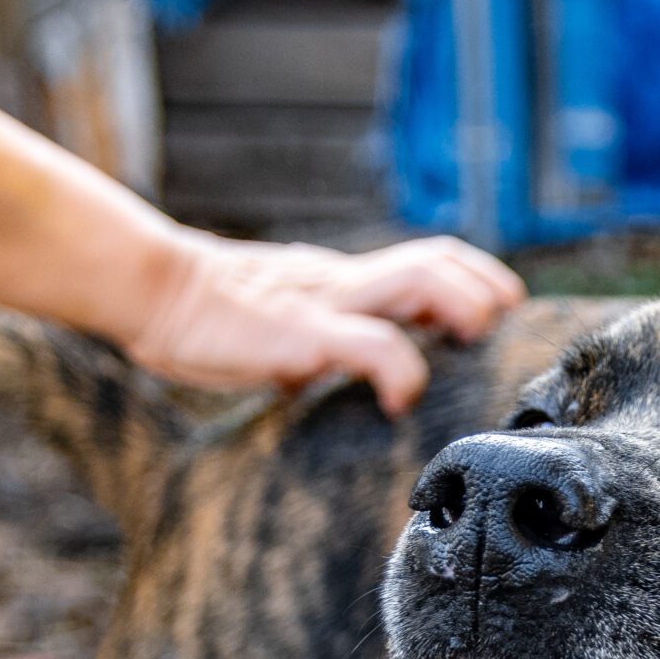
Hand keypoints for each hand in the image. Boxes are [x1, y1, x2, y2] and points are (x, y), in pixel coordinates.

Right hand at [125, 233, 525, 413]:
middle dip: (485, 289)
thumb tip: (357, 377)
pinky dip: (402, 371)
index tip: (503, 311)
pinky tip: (401, 400)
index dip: (477, 277)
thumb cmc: (216, 319)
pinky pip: (371, 344)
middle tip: (505, 326)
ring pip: (418, 280)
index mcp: (346, 281)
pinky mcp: (305, 332)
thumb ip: (327, 338)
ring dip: (460, 309)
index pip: (428, 258)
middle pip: (436, 260)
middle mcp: (346, 281)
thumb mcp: (288, 323)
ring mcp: (328, 301)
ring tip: (472, 341)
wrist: (154, 293)